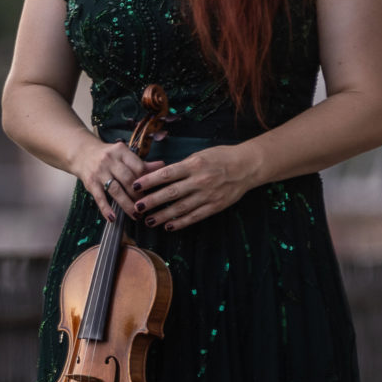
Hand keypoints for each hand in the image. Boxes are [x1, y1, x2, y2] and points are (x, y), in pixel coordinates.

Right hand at [71, 138, 162, 225]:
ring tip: (135, 215)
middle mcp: (109, 160)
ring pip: (115, 190)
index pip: (138, 167)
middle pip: (128, 179)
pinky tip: (113, 218)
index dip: (146, 181)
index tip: (152, 191)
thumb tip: (162, 166)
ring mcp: (99, 172)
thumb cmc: (108, 156)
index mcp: (121, 151)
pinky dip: (106, 209)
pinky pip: (99, 198)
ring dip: (127, 205)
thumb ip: (142, 163)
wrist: (82, 154)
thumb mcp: (124, 155)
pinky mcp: (90, 183)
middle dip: (138, 195)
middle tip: (146, 207)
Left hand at [134, 143, 263, 230]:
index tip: (134, 185)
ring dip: (163, 216)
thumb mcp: (199, 155)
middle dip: (152, 201)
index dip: (149, 181)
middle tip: (136, 207)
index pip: (166, 174)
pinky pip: (195, 216)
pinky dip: (181, 222)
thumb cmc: (220, 157)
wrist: (247, 166)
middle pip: (171, 193)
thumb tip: (158, 175)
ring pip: (181, 208)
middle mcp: (200, 180)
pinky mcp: (215, 206)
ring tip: (149, 221)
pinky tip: (169, 226)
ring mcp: (208, 195)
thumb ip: (181, 166)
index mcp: (194, 165)